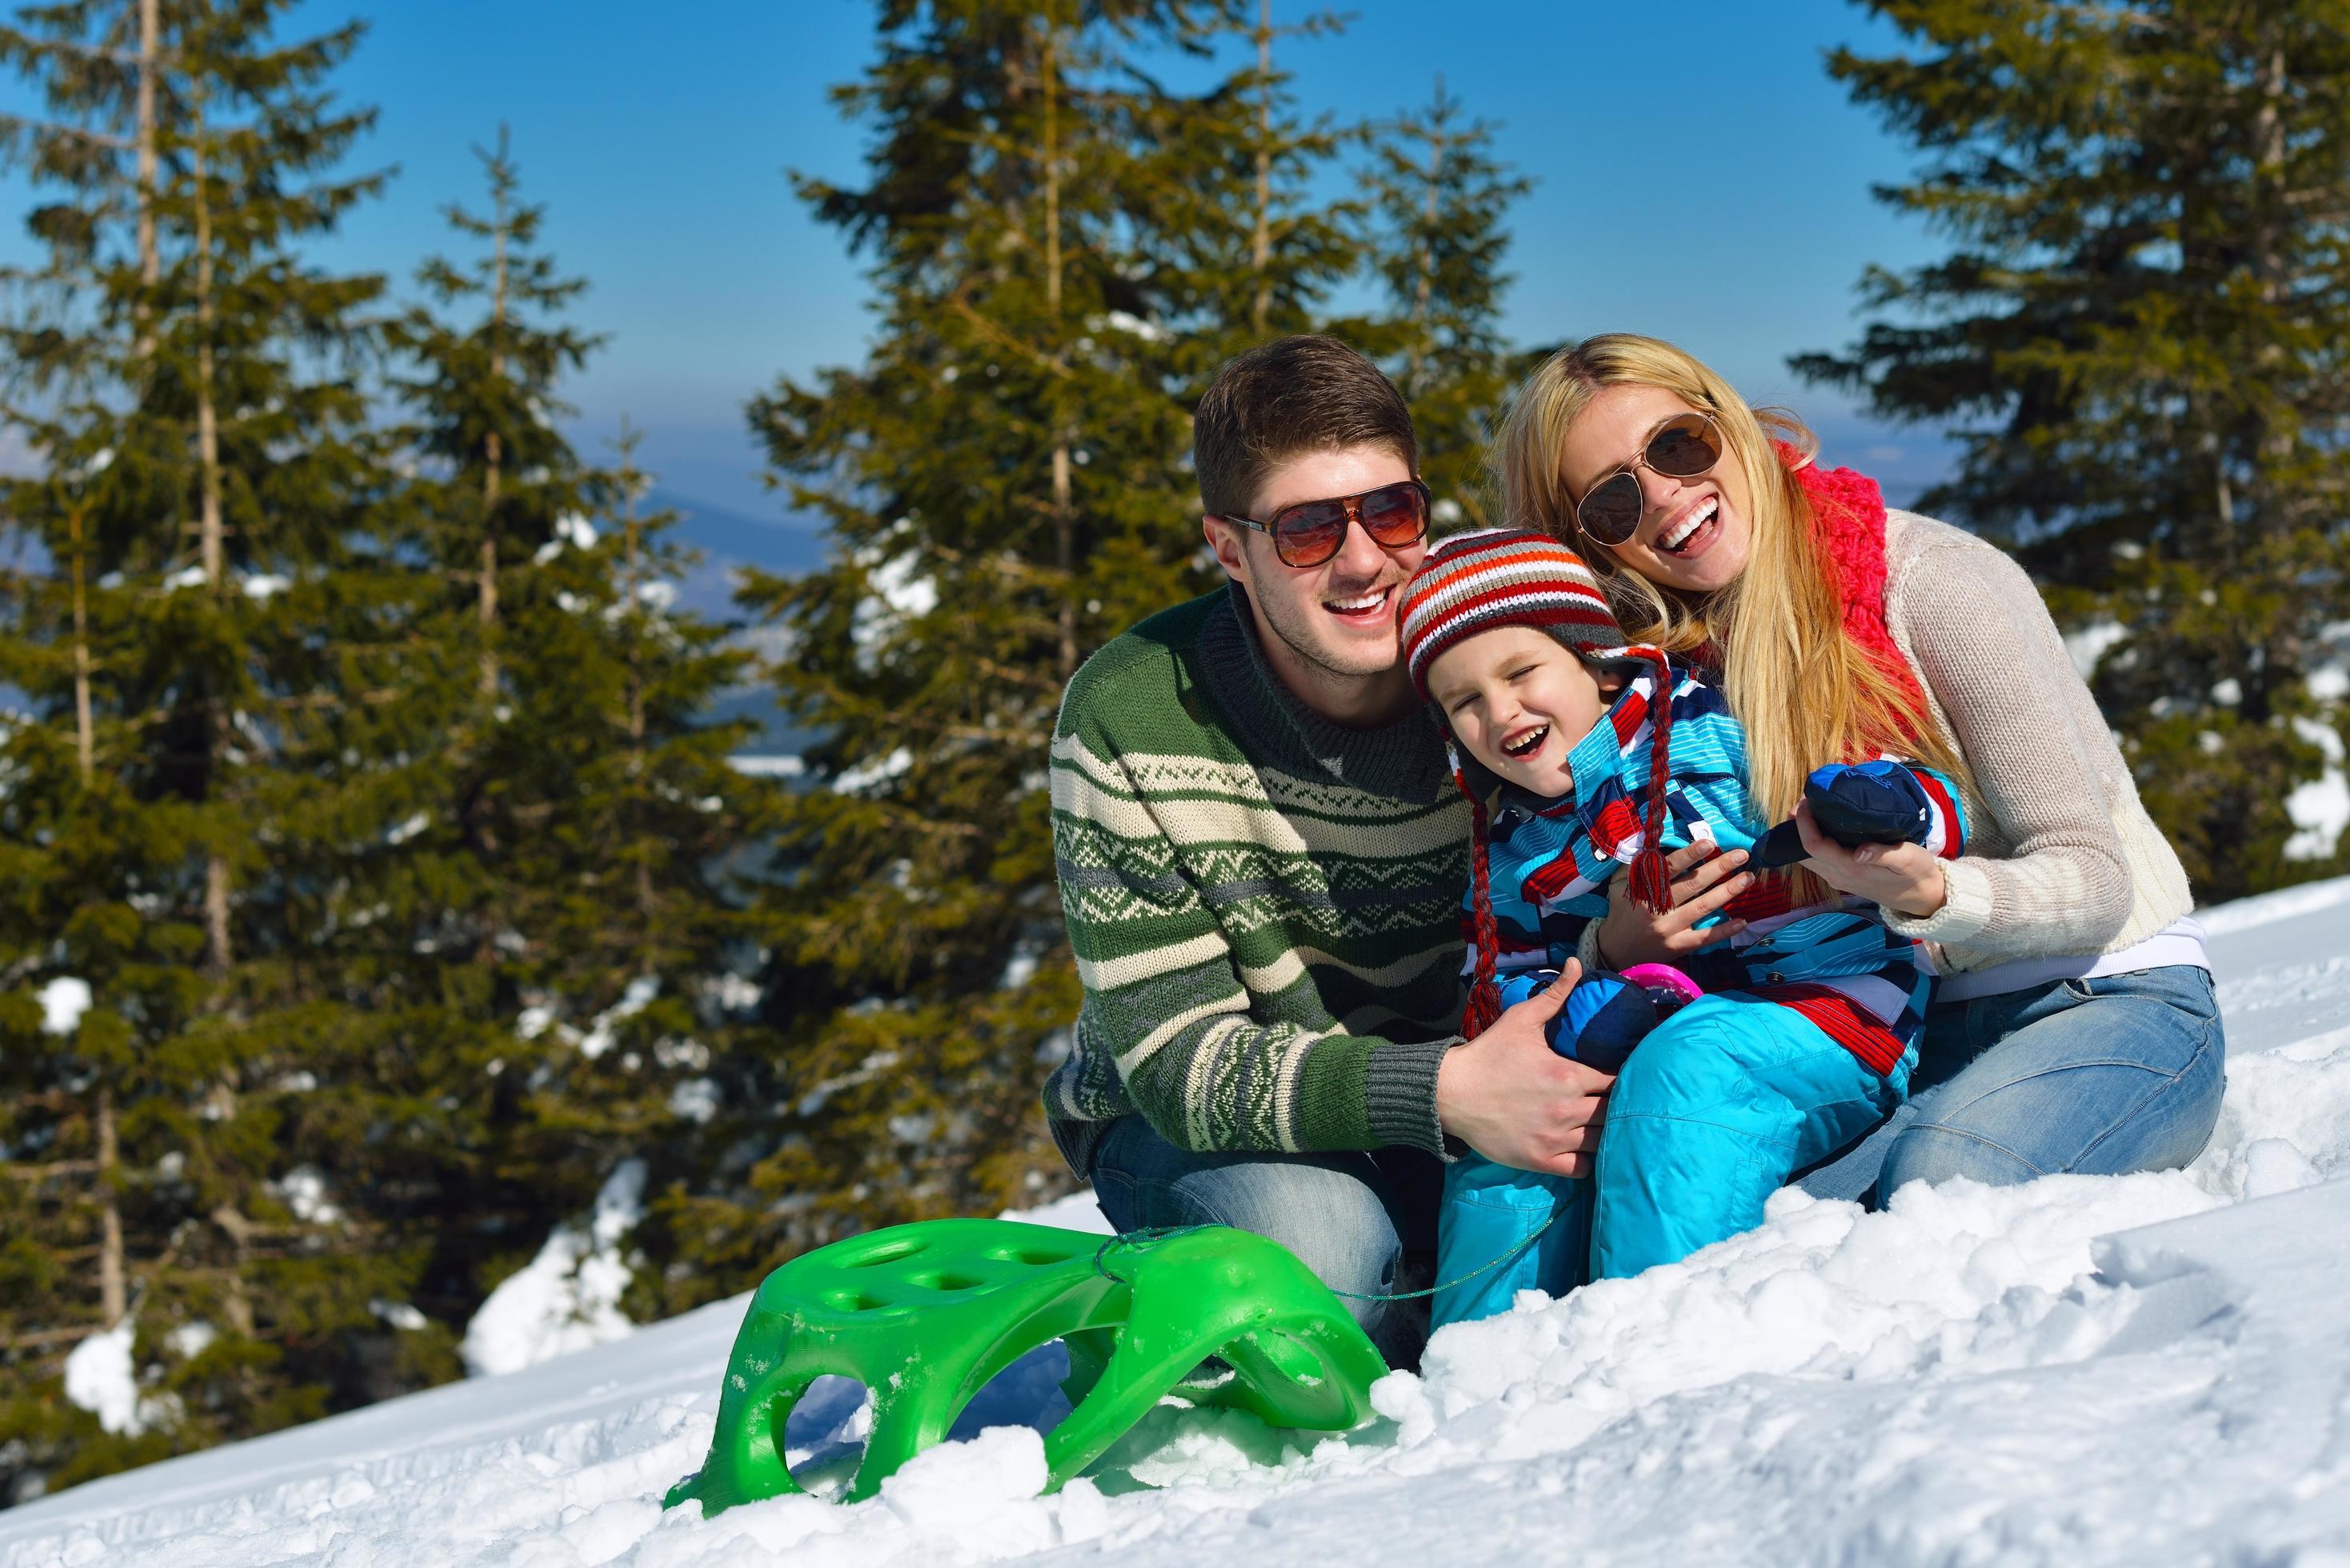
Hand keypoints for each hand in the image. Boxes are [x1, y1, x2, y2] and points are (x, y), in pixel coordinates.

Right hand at [1436, 960, 1615, 1177]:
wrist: (1451, 1093)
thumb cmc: (1488, 1054)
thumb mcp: (1521, 1020)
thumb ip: (1556, 995)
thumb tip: (1575, 964)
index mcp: (1568, 1075)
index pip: (1617, 1080)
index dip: (1621, 1078)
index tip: (1617, 1077)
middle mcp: (1567, 1109)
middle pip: (1614, 1112)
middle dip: (1616, 1105)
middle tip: (1610, 1102)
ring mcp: (1555, 1138)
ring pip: (1602, 1141)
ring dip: (1604, 1132)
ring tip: (1601, 1125)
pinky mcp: (1541, 1161)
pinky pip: (1582, 1169)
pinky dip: (1587, 1160)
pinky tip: (1582, 1148)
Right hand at [1591, 840, 1752, 968]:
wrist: (1614, 950)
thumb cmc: (1621, 911)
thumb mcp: (1619, 885)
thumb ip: (1636, 865)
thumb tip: (1654, 842)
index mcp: (1644, 889)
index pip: (1670, 868)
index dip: (1690, 855)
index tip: (1710, 843)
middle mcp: (1658, 908)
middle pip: (1693, 884)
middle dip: (1719, 868)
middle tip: (1742, 854)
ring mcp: (1669, 928)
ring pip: (1703, 907)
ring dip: (1728, 892)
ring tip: (1748, 878)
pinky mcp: (1677, 946)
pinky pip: (1704, 938)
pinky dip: (1724, 930)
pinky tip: (1743, 921)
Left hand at [1792, 799, 1948, 918]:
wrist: (1923, 898)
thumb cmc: (1917, 874)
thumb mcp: (1908, 860)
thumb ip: (1883, 854)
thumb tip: (1859, 851)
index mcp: (1852, 869)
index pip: (1814, 846)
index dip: (1804, 824)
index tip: (1806, 802)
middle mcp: (1838, 876)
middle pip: (1803, 853)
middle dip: (1797, 827)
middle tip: (1804, 801)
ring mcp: (1838, 879)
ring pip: (1807, 858)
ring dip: (1801, 835)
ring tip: (1809, 809)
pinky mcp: (1841, 878)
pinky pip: (1817, 860)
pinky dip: (1811, 842)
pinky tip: (1820, 825)